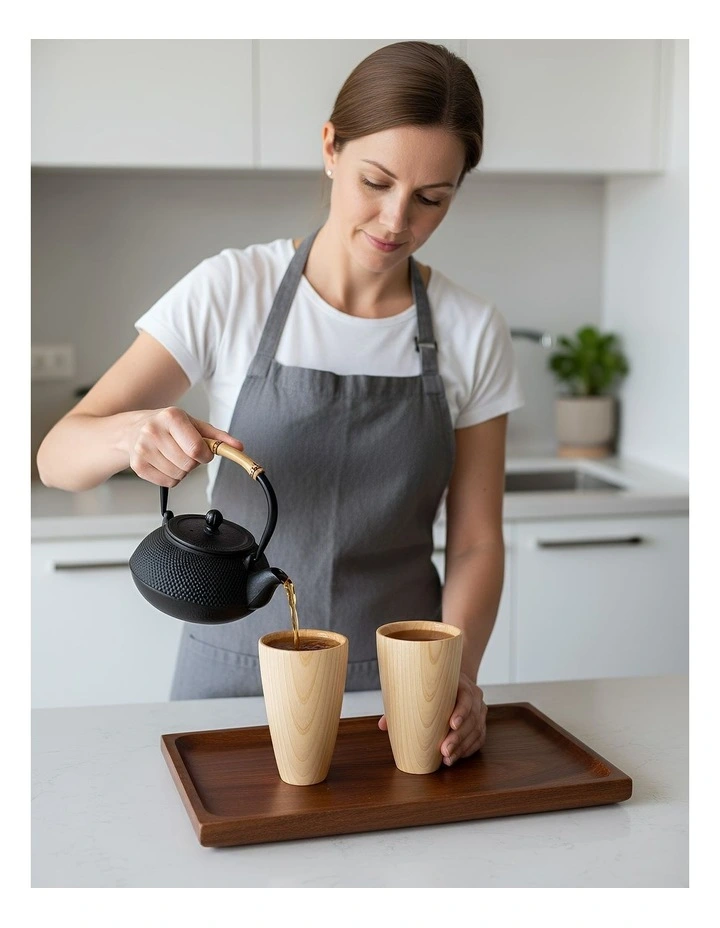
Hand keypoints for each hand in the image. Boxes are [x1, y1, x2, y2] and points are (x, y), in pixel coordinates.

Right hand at [123, 407, 243, 486]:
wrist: (133, 429)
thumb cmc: (167, 426)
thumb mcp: (194, 425)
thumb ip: (218, 437)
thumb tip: (238, 447)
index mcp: (171, 417)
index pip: (196, 448)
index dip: (205, 455)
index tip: (204, 452)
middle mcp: (153, 431)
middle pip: (188, 464)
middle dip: (194, 462)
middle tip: (185, 451)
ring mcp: (143, 449)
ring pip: (179, 475)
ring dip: (183, 470)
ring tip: (174, 456)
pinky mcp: (138, 465)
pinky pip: (168, 482)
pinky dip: (172, 477)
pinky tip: (165, 463)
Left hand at [377, 671, 487, 765]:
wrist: (455, 681)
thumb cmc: (435, 686)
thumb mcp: (422, 687)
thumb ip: (403, 704)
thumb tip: (383, 725)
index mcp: (460, 683)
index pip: (466, 696)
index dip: (461, 711)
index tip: (451, 724)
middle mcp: (474, 696)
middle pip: (472, 718)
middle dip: (458, 737)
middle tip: (444, 750)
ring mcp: (480, 710)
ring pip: (476, 731)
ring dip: (462, 747)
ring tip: (447, 759)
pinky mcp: (480, 723)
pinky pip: (479, 739)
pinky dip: (468, 750)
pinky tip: (456, 757)